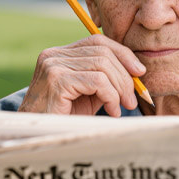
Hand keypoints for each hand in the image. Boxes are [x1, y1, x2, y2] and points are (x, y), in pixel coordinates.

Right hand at [19, 35, 146, 116]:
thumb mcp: (88, 93)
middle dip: (125, 76)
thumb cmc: (63, 117)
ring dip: (120, 88)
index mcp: (60, 54)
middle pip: (103, 52)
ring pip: (103, 66)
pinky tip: (112, 111)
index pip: (97, 41)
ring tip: (122, 107)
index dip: (122, 54)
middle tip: (133, 99)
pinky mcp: (57, 81)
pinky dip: (111, 96)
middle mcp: (54, 55)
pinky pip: (97, 82)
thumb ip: (105, 79)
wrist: (38, 136)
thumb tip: (136, 71)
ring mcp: (53, 66)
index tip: (140, 72)